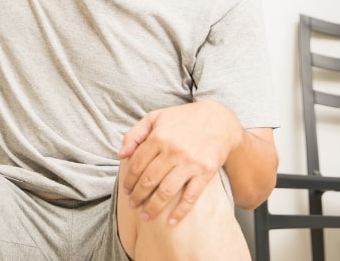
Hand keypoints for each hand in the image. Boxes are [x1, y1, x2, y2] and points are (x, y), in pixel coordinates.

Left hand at [117, 101, 241, 225]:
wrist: (218, 120)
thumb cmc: (183, 119)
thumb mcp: (155, 118)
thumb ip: (135, 134)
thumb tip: (121, 155)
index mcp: (158, 137)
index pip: (137, 164)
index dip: (129, 180)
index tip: (126, 190)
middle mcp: (173, 150)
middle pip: (149, 180)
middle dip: (137, 196)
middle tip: (132, 205)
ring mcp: (190, 162)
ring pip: (166, 191)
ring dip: (153, 207)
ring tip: (145, 216)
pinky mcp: (205, 172)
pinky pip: (190, 196)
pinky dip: (180, 212)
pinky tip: (171, 222)